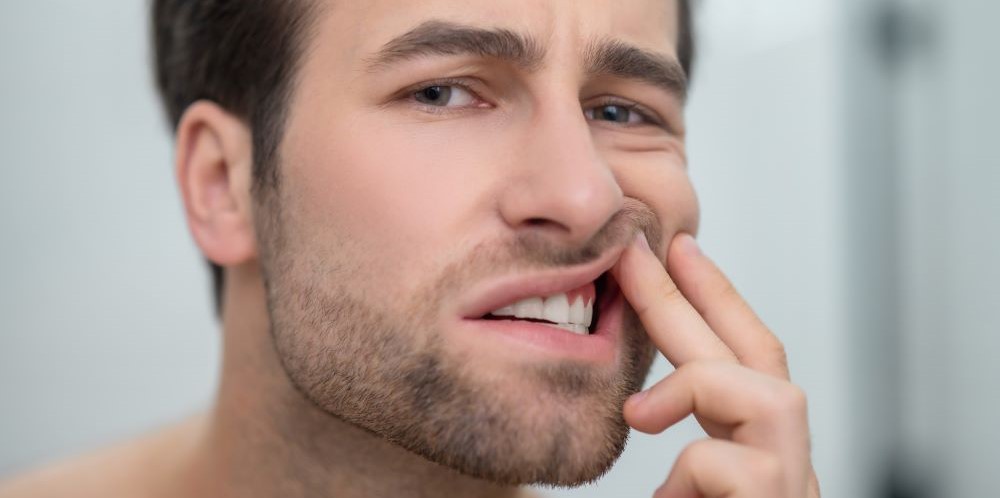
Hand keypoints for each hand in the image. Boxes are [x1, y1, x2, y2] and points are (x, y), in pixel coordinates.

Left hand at [612, 233, 820, 497]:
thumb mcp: (691, 492)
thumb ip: (683, 459)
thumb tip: (638, 415)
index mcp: (759, 454)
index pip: (749, 360)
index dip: (718, 299)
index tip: (680, 249)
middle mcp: (788, 464)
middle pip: (758, 356)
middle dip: (693, 294)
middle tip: (637, 249)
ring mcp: (792, 483)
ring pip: (765, 396)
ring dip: (692, 388)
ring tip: (638, 416)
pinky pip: (719, 462)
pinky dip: (682, 478)